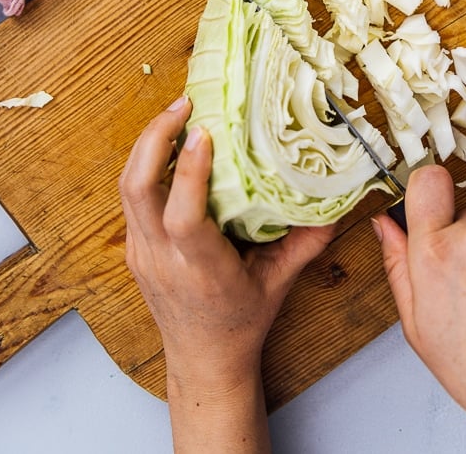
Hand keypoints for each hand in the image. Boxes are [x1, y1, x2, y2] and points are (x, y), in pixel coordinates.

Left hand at [119, 96, 334, 453]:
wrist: (202, 360)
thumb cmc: (241, 323)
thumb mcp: (279, 284)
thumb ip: (306, 244)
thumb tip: (338, 203)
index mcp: (200, 270)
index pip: (182, 216)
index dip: (189, 171)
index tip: (204, 132)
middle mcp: (162, 258)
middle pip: (138, 189)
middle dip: (155, 138)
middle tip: (184, 104)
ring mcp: (141, 251)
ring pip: (127, 187)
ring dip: (147, 144)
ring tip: (176, 113)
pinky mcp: (134, 246)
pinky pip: (131, 197)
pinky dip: (146, 163)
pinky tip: (170, 144)